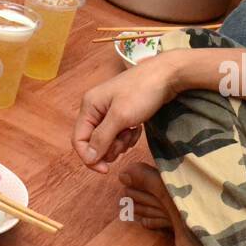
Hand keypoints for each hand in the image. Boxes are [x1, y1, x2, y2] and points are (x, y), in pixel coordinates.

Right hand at [73, 55, 177, 172]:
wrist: (167, 75)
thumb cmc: (142, 92)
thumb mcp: (121, 117)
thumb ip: (102, 138)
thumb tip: (88, 158)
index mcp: (89, 106)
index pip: (79, 140)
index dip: (89, 158)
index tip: (106, 170)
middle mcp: (95, 108)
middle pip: (93, 141)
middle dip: (109, 147)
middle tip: (125, 141)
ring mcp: (109, 110)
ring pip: (107, 139)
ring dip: (121, 142)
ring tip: (133, 132)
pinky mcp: (122, 113)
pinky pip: (119, 134)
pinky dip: (128, 136)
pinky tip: (138, 128)